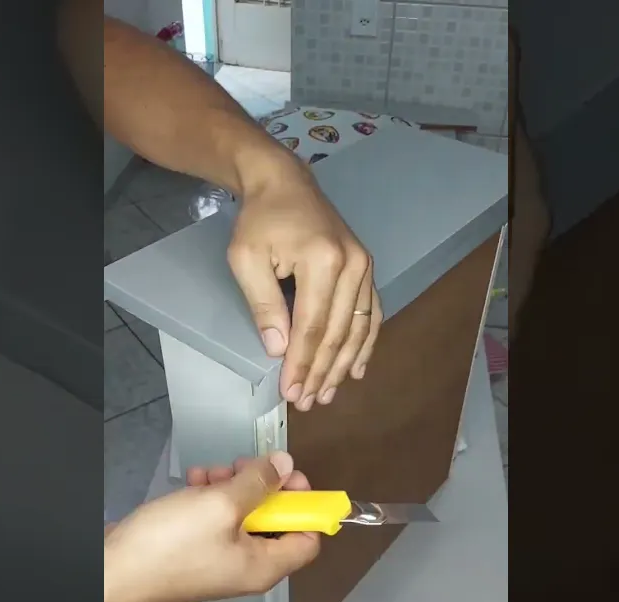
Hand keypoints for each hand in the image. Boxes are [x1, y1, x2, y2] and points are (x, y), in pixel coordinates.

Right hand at [105, 451, 320, 601]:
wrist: (114, 569)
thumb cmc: (173, 542)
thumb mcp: (221, 505)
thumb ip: (259, 483)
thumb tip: (287, 465)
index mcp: (264, 566)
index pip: (309, 539)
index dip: (305, 505)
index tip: (288, 476)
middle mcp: (247, 567)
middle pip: (274, 522)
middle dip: (261, 488)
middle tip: (244, 467)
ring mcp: (219, 560)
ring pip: (242, 515)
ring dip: (231, 488)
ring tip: (211, 474)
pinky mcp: (194, 552)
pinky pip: (215, 520)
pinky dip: (209, 498)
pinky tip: (194, 481)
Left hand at [228, 162, 381, 410]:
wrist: (284, 182)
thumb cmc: (260, 220)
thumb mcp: (247, 259)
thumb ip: (264, 305)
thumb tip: (280, 350)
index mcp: (323, 261)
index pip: (312, 326)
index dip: (302, 363)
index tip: (290, 391)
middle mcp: (352, 265)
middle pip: (338, 332)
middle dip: (322, 371)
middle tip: (307, 401)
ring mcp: (365, 266)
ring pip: (359, 328)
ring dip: (344, 365)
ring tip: (328, 393)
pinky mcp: (367, 268)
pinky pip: (371, 313)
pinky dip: (366, 343)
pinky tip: (358, 368)